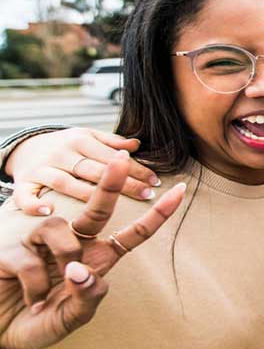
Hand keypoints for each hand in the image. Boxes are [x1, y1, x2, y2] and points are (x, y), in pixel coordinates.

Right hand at [0, 152, 186, 348]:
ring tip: (47, 295)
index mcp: (98, 258)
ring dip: (62, 262)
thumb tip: (79, 270)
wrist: (2, 331)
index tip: (181, 190)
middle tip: (119, 158)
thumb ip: (88, 296)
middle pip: (97, 210)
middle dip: (109, 184)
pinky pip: (31, 260)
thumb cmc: (43, 321)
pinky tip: (31, 300)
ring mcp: (41, 244)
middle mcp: (74, 245)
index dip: (157, 215)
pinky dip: (35, 287)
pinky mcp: (12, 250)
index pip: (133, 234)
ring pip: (62, 233)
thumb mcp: (75, 316)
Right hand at [7, 128, 161, 215]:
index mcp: (80, 140)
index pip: (111, 156)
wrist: (24, 148)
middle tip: (147, 194)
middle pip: (94, 170)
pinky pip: (25, 195)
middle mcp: (61, 154)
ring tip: (113, 207)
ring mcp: (42, 169)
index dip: (134, 168)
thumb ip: (110, 142)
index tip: (155, 181)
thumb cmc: (66, 147)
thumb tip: (136, 144)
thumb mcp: (87, 137)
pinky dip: (34, 204)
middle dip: (122, 183)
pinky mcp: (24, 184)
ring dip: (89, 194)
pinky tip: (50, 211)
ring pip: (66, 182)